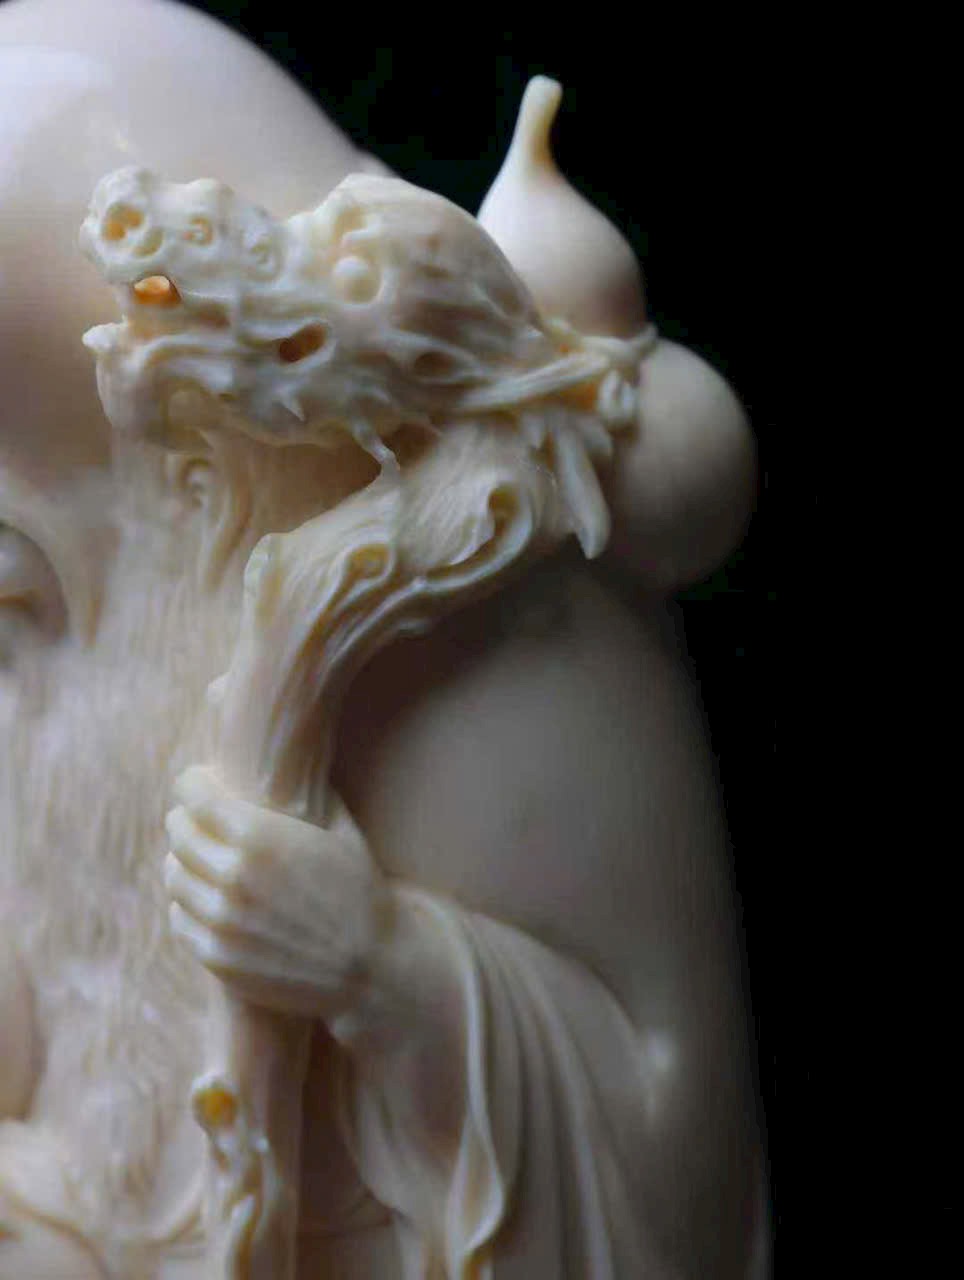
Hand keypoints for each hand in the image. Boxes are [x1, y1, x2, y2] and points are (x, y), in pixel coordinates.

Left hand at [164, 766, 389, 1019]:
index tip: (200, 782)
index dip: (194, 783)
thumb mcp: (341, 832)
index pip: (194, 795)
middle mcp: (232, 876)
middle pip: (179, 833)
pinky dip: (187, 903)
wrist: (371, 968)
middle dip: (186, 819)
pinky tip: (206, 898)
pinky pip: (179, 917)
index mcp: (260, 836)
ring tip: (203, 859)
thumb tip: (290, 764)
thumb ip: (308, 795)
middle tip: (198, 819)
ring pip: (173, 875)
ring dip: (183, 861)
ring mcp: (220, 920)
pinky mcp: (216, 957)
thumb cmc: (361, 893)